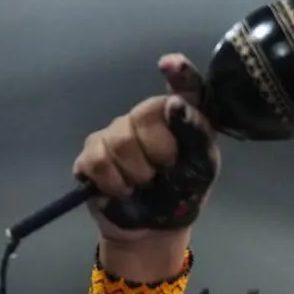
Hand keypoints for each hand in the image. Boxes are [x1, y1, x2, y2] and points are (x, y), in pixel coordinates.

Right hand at [76, 54, 218, 272]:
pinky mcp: (90, 156)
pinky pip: (96, 159)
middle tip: (162, 171)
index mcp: (180, 116)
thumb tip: (175, 105)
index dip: (178, 72)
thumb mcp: (202, 167)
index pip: (184, 86)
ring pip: (119, 139)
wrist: (153, 230)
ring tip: (141, 185)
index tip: (168, 64)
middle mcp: (145, 118)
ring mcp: (114, 134)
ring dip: (135, 172)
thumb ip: (195, 133)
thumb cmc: (182, 196)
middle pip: (144, 113)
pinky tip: (120, 190)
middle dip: (157, 150)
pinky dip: (111, 180)